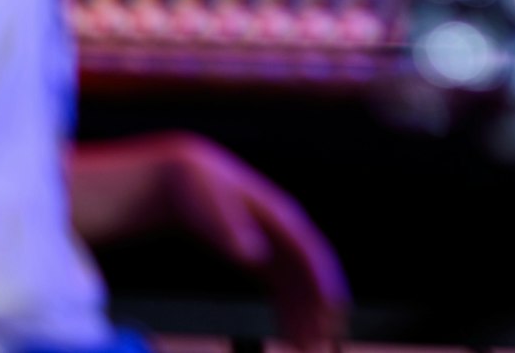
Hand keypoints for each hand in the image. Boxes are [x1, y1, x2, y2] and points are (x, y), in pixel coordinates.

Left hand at [160, 136, 349, 350]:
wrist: (183, 179)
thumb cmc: (196, 187)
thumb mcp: (210, 205)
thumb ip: (231, 230)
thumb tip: (254, 256)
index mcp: (280, 217)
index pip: (312, 254)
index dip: (324, 283)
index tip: (331, 312)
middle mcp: (285, 233)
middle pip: (312, 275)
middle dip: (320, 309)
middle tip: (320, 343)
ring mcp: (276, 247)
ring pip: (301, 288)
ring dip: (308, 317)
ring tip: (307, 347)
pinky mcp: (263, 260)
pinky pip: (285, 291)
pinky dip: (291, 314)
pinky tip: (289, 336)